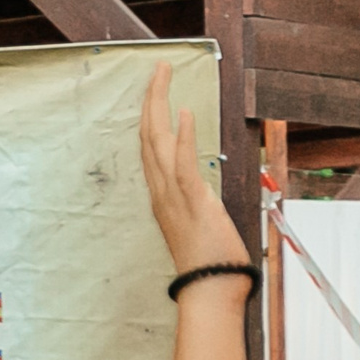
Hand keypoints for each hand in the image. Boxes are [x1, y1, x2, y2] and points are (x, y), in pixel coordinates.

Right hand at [137, 67, 249, 278]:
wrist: (210, 290)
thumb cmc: (209, 264)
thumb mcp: (200, 226)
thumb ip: (197, 206)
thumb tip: (204, 196)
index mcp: (164, 195)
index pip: (152, 147)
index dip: (151, 116)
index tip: (155, 92)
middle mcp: (162, 191)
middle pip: (149, 135)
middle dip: (151, 98)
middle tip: (158, 70)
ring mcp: (174, 195)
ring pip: (159, 141)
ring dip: (161, 104)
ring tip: (164, 76)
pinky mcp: (193, 202)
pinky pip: (184, 164)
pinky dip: (184, 136)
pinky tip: (185, 113)